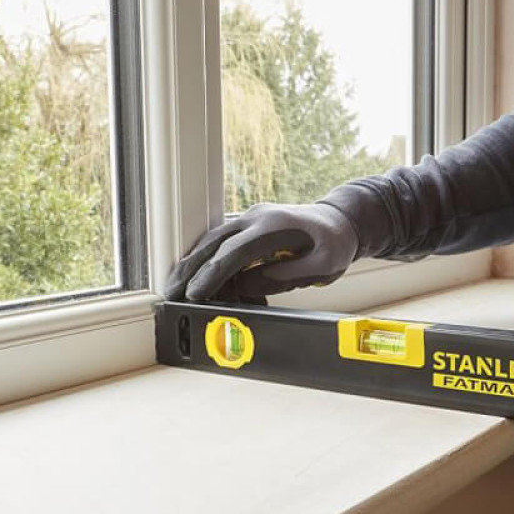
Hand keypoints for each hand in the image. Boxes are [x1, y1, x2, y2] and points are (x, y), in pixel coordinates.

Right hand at [165, 202, 359, 301]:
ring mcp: (250, 219)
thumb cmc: (336, 245)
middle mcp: (256, 218)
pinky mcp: (249, 226)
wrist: (343, 222)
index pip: (233, 253)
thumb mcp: (321, 267)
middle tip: (170, 294)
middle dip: (189, 269)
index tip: (194, 295)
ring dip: (194, 265)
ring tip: (180, 291)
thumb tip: (244, 284)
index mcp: (273, 227)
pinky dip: (210, 261)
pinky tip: (202, 280)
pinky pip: (223, 243)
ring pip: (213, 242)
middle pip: (213, 244)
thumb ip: (283, 276)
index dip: (212, 276)